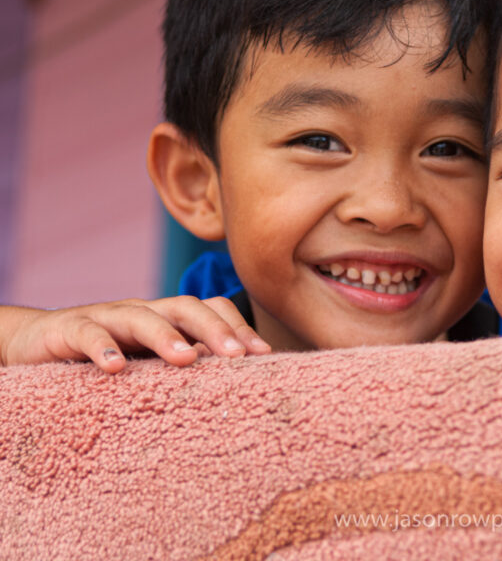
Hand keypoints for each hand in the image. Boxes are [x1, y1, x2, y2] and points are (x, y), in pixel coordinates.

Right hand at [0, 296, 270, 372]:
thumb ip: (188, 369)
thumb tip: (240, 391)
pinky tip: (115, 367)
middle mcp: (144, 311)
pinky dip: (102, 347)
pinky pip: (88, 333)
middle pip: (186, 308)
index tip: (264, 356)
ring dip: (166, 336)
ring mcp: (107, 316)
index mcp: (170, 318)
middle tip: (237, 356)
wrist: (40, 341)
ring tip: (187, 359)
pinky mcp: (69, 328)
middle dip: (215, 330)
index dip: (239, 328)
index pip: (212, 310)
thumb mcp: (152, 363)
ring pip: (142, 317)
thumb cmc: (110, 355)